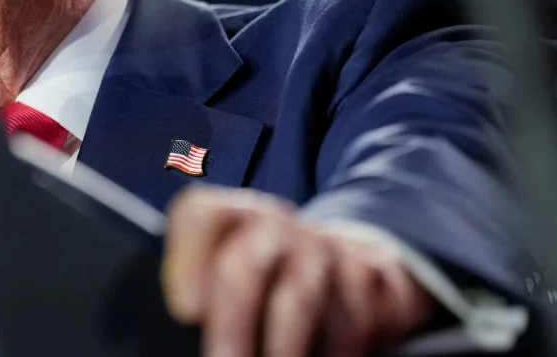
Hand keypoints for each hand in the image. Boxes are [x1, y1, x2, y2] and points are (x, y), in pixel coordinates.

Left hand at [162, 186, 433, 356]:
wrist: (350, 266)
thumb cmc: (268, 283)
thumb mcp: (228, 278)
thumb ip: (203, 295)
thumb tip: (191, 320)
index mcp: (231, 218)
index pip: (201, 213)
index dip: (187, 257)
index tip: (186, 310)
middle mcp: (275, 224)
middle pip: (247, 263)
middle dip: (232, 323)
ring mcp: (325, 247)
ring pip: (299, 299)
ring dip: (282, 348)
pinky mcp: (370, 274)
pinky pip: (351, 322)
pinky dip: (332, 353)